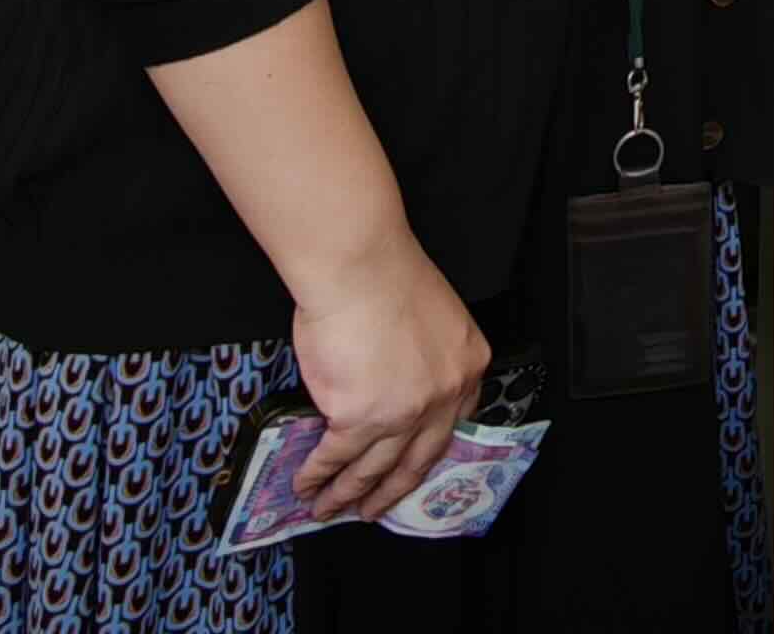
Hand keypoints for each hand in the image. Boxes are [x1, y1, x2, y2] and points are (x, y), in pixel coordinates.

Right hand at [287, 232, 490, 525]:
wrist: (359, 264)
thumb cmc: (387, 276)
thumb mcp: (433, 319)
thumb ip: (424, 360)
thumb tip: (393, 389)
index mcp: (467, 365)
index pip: (454, 424)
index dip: (428, 455)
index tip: (412, 472)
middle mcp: (442, 396)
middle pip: (417, 459)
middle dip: (390, 491)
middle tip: (373, 509)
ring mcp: (403, 413)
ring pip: (373, 468)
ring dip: (347, 494)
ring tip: (330, 508)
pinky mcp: (359, 418)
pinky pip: (335, 457)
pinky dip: (317, 474)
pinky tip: (306, 485)